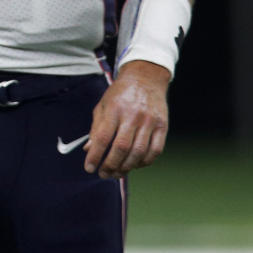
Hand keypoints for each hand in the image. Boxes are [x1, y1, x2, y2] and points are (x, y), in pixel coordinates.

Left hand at [83, 60, 169, 178]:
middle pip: (121, 148)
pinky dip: (144, 162)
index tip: (89, 168)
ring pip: (138, 153)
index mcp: (114, 109)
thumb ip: (96, 128)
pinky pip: (154, 151)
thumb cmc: (121, 93)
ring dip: (126, 168)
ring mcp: (149, 121)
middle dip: (110, 166)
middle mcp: (132, 115)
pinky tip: (135, 164)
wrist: (145, 78)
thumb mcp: (103, 105)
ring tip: (117, 173)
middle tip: (104, 174)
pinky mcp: (162, 126)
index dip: (95, 156)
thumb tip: (89, 150)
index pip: (102, 138)